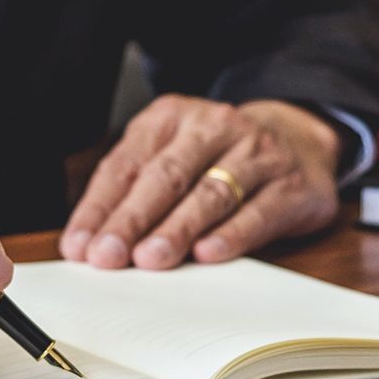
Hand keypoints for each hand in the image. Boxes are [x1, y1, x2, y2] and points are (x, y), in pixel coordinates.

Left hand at [60, 96, 340, 269]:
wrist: (299, 138)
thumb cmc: (218, 158)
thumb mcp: (173, 156)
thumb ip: (134, 193)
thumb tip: (90, 245)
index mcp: (171, 118)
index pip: (125, 165)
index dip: (99, 208)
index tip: (80, 247)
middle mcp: (213, 127)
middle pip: (165, 177)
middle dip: (132, 220)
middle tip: (108, 256)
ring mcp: (256, 154)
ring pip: (209, 194)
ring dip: (176, 230)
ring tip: (150, 259)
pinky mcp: (290, 185)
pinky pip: (257, 212)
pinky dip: (230, 235)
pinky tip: (207, 254)